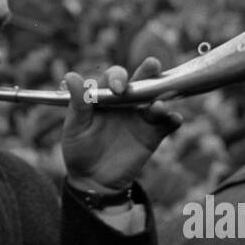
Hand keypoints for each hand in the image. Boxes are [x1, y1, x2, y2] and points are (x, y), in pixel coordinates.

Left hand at [61, 56, 181, 193]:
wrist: (93, 179)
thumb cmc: (80, 147)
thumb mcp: (75, 126)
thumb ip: (78, 103)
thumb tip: (71, 76)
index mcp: (107, 95)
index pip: (115, 77)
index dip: (118, 77)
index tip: (118, 89)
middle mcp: (127, 101)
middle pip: (141, 80)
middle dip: (148, 71)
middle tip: (152, 65)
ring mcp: (141, 117)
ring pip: (157, 100)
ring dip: (161, 98)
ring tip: (158, 106)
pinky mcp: (153, 134)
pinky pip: (168, 124)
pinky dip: (173, 120)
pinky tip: (173, 120)